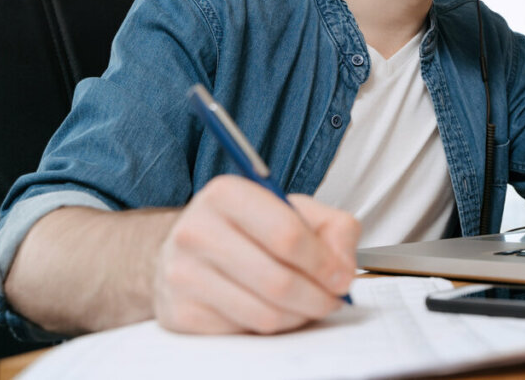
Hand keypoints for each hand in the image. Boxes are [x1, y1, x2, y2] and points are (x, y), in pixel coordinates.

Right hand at [154, 175, 359, 334]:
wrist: (187, 249)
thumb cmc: (246, 227)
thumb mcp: (293, 208)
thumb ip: (333, 227)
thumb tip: (343, 268)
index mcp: (227, 194)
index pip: (287, 235)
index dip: (324, 263)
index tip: (342, 277)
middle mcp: (197, 231)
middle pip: (278, 281)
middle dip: (318, 297)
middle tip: (333, 299)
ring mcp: (183, 274)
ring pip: (264, 314)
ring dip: (300, 316)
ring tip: (309, 304)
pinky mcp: (181, 313)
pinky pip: (244, 331)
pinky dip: (273, 326)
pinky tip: (276, 309)